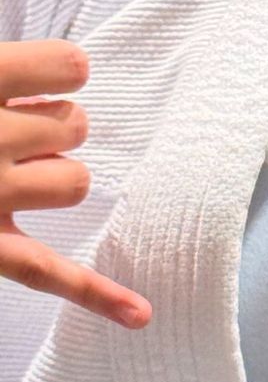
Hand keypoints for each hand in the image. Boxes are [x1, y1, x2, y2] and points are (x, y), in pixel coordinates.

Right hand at [0, 41, 148, 326]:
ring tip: (1, 172)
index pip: (73, 66)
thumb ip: (0, 69)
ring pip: (75, 183)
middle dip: (49, 127)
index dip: (59, 72)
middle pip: (76, 127)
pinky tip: (140, 315)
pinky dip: (96, 295)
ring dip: (52, 177)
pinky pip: (45, 272)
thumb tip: (57, 65)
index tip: (34, 78)